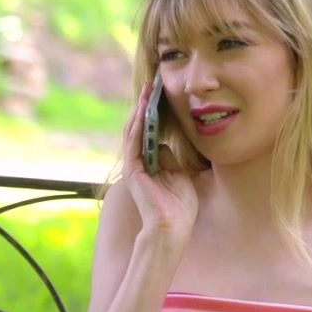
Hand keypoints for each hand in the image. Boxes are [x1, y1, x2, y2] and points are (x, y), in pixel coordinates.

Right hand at [122, 81, 198, 244]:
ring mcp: (134, 165)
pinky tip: (142, 110)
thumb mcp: (179, 175)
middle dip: (145, 106)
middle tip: (152, 85)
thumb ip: (169, 158)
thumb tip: (163, 144)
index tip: (160, 95)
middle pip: (139, 128)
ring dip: (140, 110)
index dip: (154, 113)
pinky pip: (133, 142)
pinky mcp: (132, 169)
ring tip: (147, 91)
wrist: (173, 226)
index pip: (149, 132)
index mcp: (150, 164)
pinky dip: (137, 125)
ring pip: (133, 131)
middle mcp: (139, 162)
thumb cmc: (179, 205)